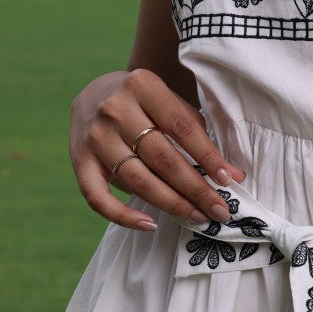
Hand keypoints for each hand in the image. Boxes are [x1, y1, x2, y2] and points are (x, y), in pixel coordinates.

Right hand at [70, 67, 246, 231]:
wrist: (95, 94)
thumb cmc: (144, 103)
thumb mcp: (170, 103)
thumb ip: (198, 135)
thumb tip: (234, 176)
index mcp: (142, 86)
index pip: (182, 128)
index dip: (207, 156)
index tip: (228, 180)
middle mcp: (115, 110)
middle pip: (162, 158)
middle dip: (195, 188)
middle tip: (220, 210)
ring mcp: (94, 137)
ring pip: (137, 180)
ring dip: (171, 204)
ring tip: (198, 217)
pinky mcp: (79, 161)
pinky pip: (98, 197)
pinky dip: (122, 216)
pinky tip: (149, 225)